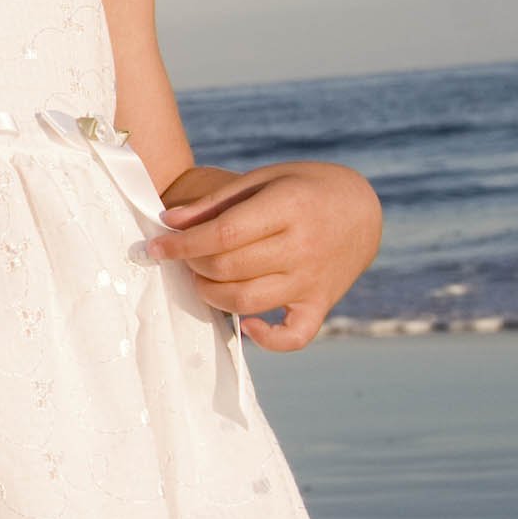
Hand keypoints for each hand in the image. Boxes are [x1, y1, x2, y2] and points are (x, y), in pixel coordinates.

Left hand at [146, 161, 380, 351]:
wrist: (362, 208)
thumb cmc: (303, 187)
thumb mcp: (263, 179)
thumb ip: (215, 202)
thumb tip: (169, 222)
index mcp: (287, 207)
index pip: (222, 234)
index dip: (182, 244)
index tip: (155, 247)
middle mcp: (302, 246)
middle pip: (229, 267)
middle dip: (193, 265)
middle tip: (183, 257)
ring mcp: (313, 279)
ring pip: (247, 300)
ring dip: (212, 294)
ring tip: (202, 278)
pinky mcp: (321, 304)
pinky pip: (293, 337)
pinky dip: (266, 339)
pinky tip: (246, 324)